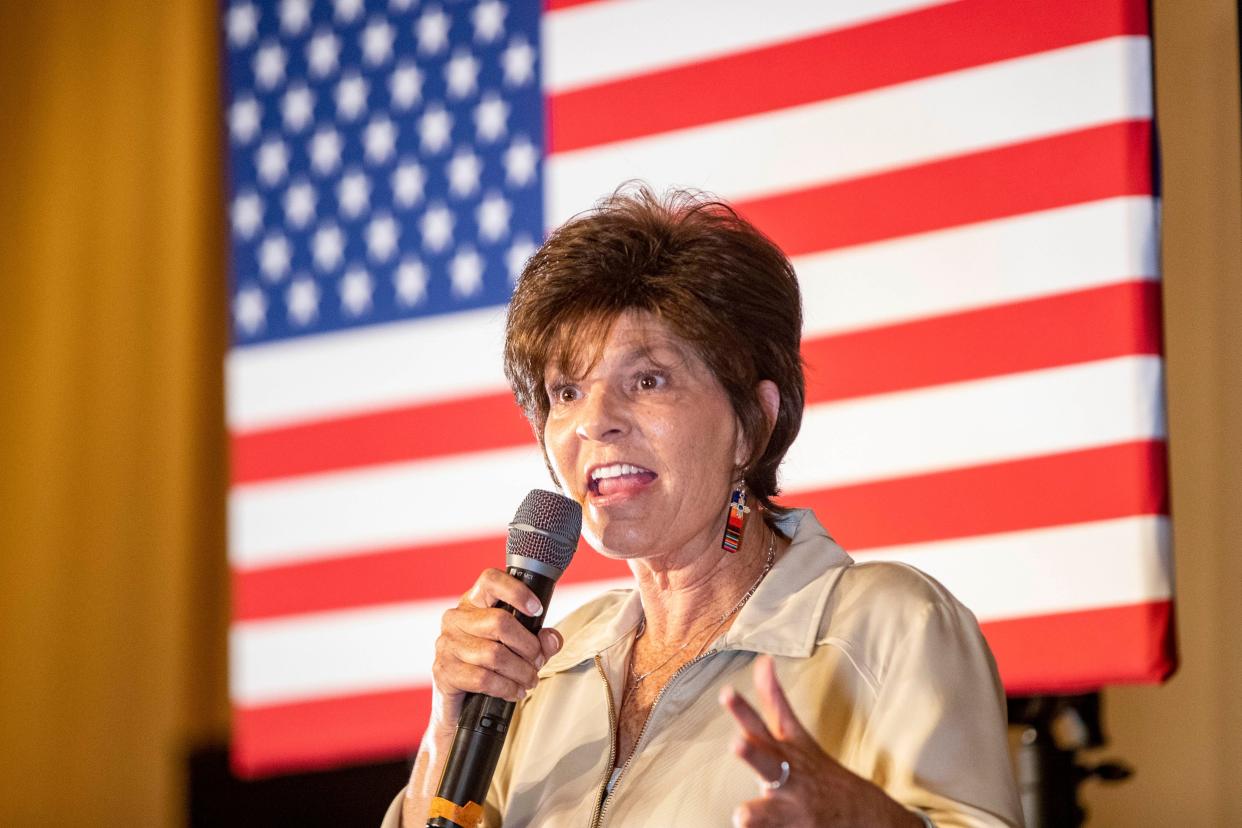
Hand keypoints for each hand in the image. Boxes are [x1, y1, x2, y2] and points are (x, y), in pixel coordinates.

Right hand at [429, 568, 563, 733]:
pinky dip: (506, 688)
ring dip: (521, 672)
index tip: (537, 609)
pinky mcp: (444, 671)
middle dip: (528, 646)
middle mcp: (456, 619)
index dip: (517, 591)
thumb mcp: (519, 649)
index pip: (490, 580)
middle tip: (537, 661)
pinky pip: (483, 678)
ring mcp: (446, 645)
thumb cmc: (489, 667)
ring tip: (529, 680)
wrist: (459, 705)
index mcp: (473, 603)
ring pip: (494, 654)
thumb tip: (551, 638)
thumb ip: (539, 641)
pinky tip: (515, 691)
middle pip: (500, 621)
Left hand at [720, 655, 920, 827]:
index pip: (765, 724)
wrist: (865, 814)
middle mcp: (789, 775)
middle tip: (738, 744)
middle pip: (767, 762)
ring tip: (742, 815)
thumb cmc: (817, 770)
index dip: (744, 709)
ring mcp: (792, 807)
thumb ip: (775, 700)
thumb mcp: (797, 734)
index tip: (726, 693)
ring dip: (758, 812)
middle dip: (753, 754)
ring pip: (770, 811)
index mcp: (788, 749)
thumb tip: (762, 660)